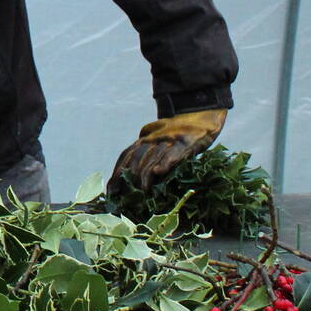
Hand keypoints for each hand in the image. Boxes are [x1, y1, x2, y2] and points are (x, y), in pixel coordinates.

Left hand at [109, 108, 226, 191]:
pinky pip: (173, 154)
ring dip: (144, 176)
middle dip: (127, 177)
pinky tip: (158, 173)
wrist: (199, 113)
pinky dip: (165, 163)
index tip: (112, 190)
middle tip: (123, 196)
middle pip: (136, 158)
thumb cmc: (177, 129)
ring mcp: (168, 141)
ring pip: (152, 158)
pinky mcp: (184, 143)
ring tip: (139, 192)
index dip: (118, 172)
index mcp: (145, 138)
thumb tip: (130, 164)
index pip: (126, 155)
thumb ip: (144, 146)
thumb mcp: (156, 135)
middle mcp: (153, 139)